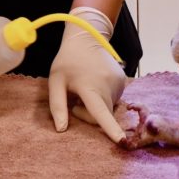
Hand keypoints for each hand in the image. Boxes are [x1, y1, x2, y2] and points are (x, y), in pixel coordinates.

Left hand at [49, 7, 126, 142]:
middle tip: (75, 100)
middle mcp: (108, 86)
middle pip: (101, 116)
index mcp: (90, 87)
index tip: (121, 141)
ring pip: (108, 108)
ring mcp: (118, 83)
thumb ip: (57, 106)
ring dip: (96, 105)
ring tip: (86, 88)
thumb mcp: (55, 81)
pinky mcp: (123, 81)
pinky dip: (103, 97)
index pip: (100, 113)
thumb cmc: (67, 61)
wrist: (87, 37)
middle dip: (87, 114)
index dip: (111, 129)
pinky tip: (95, 83)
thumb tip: (61, 129)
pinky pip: (113, 99)